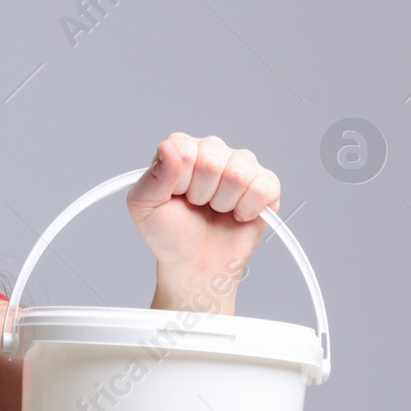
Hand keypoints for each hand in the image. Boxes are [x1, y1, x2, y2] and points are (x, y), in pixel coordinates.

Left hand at [125, 132, 280, 311]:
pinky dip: (248, 209)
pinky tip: (238, 215)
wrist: (196, 263)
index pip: (185, 152)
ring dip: (223, 203)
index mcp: (181, 149)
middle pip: (212, 162)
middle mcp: (212, 150)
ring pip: (239, 174)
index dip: (180, 183)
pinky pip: (264, 187)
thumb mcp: (145, 207)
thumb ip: (154, 176)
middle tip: (196, 206)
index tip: (176, 197)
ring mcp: (241, 164)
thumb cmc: (170, 233)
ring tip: (216, 210)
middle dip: (201, 195)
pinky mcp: (265, 183)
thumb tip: (167, 146)